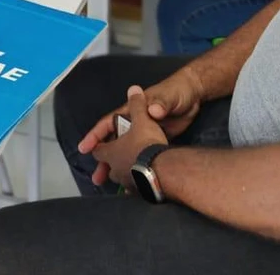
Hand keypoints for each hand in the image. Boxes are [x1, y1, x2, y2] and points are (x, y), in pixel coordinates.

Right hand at [77, 67, 203, 185]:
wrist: (195, 98)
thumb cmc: (177, 93)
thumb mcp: (167, 96)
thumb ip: (160, 103)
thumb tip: (153, 110)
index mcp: (131, 112)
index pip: (108, 123)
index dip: (95, 136)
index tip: (85, 149)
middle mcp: (134, 125)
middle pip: (114, 143)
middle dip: (103, 160)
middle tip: (96, 178)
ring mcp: (144, 136)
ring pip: (125, 154)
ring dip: (116, 169)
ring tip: (110, 186)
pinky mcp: (155, 144)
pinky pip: (139, 159)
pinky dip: (134, 170)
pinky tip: (133, 185)